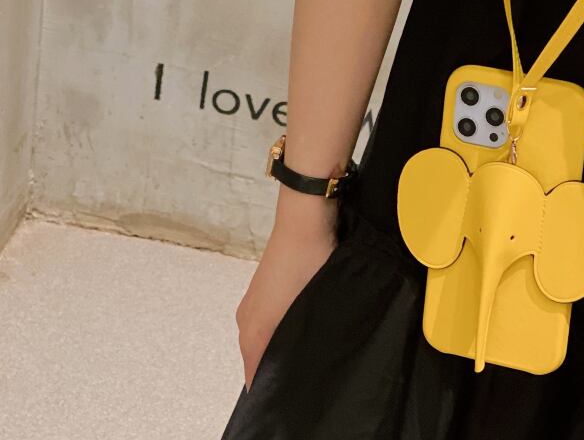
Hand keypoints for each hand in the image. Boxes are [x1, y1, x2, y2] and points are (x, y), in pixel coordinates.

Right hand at [235, 191, 336, 392]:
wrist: (304, 217)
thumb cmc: (309, 258)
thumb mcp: (309, 305)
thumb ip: (300, 341)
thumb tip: (302, 365)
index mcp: (253, 328)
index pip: (254, 375)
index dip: (270, 388)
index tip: (288, 394)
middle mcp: (247, 317)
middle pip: (256, 358)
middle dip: (276, 368)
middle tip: (304, 375)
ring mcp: (254, 300)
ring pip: (263, 337)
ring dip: (279, 345)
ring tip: (305, 350)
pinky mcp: (264, 287)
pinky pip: (268, 319)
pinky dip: (280, 327)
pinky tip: (302, 325)